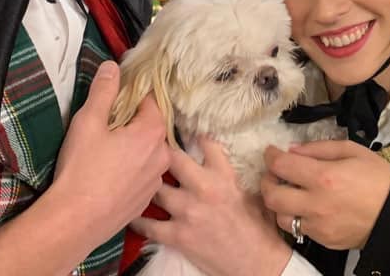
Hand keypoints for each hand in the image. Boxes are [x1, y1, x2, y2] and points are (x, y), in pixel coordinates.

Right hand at [51, 61, 170, 243]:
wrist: (75, 221)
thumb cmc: (81, 169)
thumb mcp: (88, 122)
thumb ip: (103, 91)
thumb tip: (112, 67)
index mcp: (152, 132)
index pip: (151, 101)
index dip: (133, 95)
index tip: (117, 97)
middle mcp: (162, 155)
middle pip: (152, 126)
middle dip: (133, 122)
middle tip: (108, 125)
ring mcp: (156, 180)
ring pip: (149, 152)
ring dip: (134, 147)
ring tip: (108, 151)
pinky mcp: (145, 199)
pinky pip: (143, 174)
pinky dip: (132, 169)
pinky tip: (111, 173)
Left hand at [131, 138, 292, 275]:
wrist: (255, 262)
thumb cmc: (257, 227)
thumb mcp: (250, 192)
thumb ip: (231, 174)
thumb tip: (220, 160)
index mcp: (223, 175)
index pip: (206, 143)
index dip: (192, 134)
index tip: (181, 127)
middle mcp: (203, 188)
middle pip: (172, 158)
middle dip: (161, 151)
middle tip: (150, 146)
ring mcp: (187, 211)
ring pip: (156, 188)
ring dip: (147, 184)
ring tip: (136, 178)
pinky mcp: (177, 235)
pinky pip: (148, 225)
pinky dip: (138, 220)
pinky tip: (132, 213)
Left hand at [260, 140, 389, 250]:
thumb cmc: (377, 177)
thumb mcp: (353, 151)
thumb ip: (320, 148)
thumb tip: (293, 150)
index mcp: (324, 177)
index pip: (282, 166)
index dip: (271, 157)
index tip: (271, 152)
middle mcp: (315, 204)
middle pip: (272, 196)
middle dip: (266, 182)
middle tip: (273, 174)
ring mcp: (318, 226)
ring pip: (281, 218)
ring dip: (279, 203)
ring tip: (288, 193)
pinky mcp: (323, 240)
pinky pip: (299, 230)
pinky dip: (296, 217)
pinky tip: (304, 207)